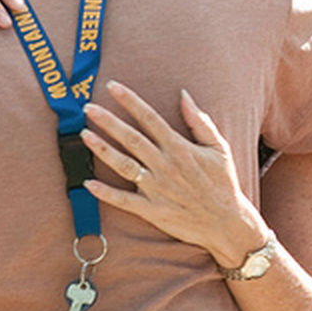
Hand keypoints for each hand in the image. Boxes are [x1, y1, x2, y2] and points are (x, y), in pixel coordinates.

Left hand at [81, 81, 268, 266]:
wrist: (227, 223)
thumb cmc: (223, 183)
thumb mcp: (219, 147)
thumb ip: (200, 121)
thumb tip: (184, 95)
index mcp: (179, 148)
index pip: (150, 118)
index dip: (130, 101)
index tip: (112, 87)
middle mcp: (165, 166)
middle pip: (131, 138)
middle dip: (108, 121)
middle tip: (88, 108)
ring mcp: (156, 189)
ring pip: (123, 165)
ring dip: (102, 150)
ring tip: (84, 135)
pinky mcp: (152, 211)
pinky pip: (124, 200)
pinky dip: (105, 193)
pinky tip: (88, 183)